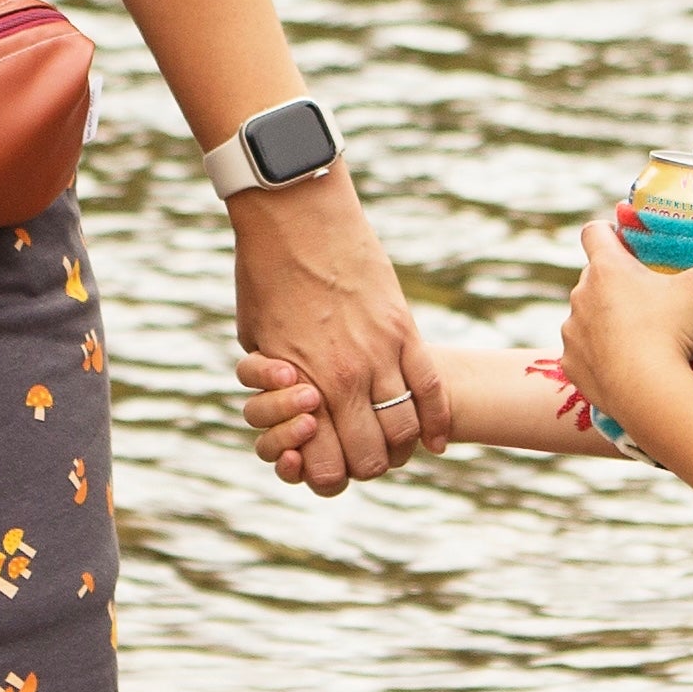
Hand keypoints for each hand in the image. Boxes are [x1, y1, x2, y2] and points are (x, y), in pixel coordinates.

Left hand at [231, 167, 446, 494]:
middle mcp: (345, 376)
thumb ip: (276, 379)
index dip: (329, 476)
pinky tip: (436, 440)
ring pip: (406, 427)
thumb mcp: (255, 338)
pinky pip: (431, 388)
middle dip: (367, 466)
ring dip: (401, 445)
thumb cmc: (264, 273)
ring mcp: (380, 352)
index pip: (328, 465)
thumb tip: (294, 406)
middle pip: (373, 455)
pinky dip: (437, 421)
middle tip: (365, 458)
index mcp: (304, 383)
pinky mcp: (404, 328)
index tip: (330, 466)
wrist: (294, 215)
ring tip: (394, 444)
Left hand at [560, 219, 692, 438]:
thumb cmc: (667, 332)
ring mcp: (571, 331)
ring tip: (635, 336)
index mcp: (605, 268)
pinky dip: (596, 356)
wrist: (645, 393)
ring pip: (585, 316)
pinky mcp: (570, 364)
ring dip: (603, 320)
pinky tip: (619, 365)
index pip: (594, 231)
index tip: (627, 242)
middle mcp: (580, 295)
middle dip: (614, 282)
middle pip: (593, 276)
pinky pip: (580, 353)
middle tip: (646, 296)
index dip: (608, 232)